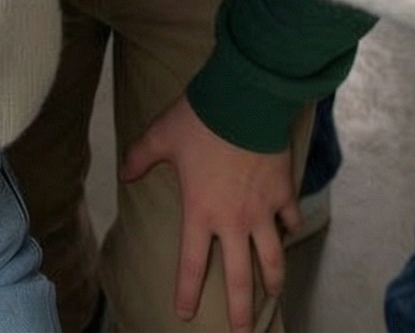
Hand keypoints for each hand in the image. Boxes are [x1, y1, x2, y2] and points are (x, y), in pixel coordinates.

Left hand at [120, 94, 299, 329]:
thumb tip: (122, 173)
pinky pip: (291, 218)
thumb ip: (140, 157)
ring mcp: (263, 210)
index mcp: (200, 212)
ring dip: (274, 278)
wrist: (243, 102)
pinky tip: (291, 231)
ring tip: (274, 293)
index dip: (188, 292)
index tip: (187, 314)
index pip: (192, 264)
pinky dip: (292, 227)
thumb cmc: (198, 120)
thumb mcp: (161, 136)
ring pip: (273, 257)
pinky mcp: (283, 192)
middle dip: (241, 310)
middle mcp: (234, 221)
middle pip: (241, 277)